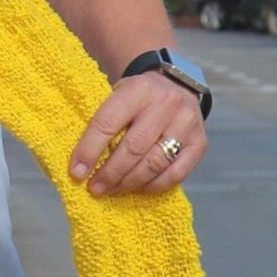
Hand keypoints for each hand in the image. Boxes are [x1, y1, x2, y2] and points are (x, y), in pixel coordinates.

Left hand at [70, 70, 208, 196]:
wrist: (177, 86)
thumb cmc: (138, 96)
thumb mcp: (119, 94)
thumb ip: (104, 120)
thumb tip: (81, 161)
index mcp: (138, 89)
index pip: (108, 123)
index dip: (89, 150)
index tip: (76, 172)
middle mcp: (165, 105)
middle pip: (133, 148)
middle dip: (110, 172)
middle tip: (95, 187)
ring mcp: (186, 125)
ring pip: (154, 163)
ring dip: (129, 182)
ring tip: (112, 190)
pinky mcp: (200, 144)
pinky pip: (176, 174)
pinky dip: (154, 185)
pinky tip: (138, 188)